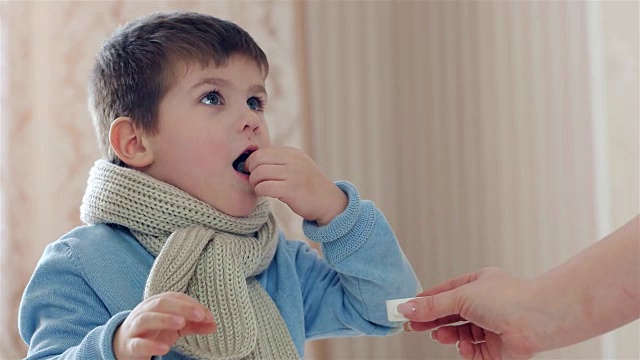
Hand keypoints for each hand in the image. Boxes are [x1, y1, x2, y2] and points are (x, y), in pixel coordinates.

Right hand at [113, 292, 215, 358]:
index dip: (191, 304)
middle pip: (161, 303)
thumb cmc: (154, 332)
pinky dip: (151, 345)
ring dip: (165, 319)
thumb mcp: (176, 326)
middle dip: (182, 307)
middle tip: (199, 315)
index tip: (207, 315)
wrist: (124, 346)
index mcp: (157, 303)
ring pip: (146, 318)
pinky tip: (165, 348)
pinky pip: (138, 344)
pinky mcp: (130, 345)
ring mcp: (135, 328)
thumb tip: (214, 324)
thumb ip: (194, 324)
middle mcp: (144, 311)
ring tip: (181, 323)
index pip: (175, 297)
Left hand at [245, 146, 346, 224]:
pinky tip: (265, 194)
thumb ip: (280, 161)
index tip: (253, 172)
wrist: (329, 202)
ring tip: (260, 188)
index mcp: (292, 153)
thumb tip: (254, 162)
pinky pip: (264, 187)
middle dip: (251, 171)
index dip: (252, 162)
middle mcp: (293, 160)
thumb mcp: (298, 166)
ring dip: (254, 183)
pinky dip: (260, 191)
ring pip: (259, 173)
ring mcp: (293, 174)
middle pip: (257, 159)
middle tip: (254, 181)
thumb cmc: (309, 187)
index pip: (262, 151)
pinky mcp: (291, 189)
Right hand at [399, 267, 543, 359]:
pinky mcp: (497, 346)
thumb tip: (406, 307)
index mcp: (477, 284)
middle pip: (450, 314)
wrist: (538, 320)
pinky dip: (466, 349)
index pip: (444, 292)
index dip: (425, 301)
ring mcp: (491, 325)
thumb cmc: (507, 298)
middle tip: (413, 326)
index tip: (406, 309)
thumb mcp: (461, 296)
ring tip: (439, 336)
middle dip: (432, 320)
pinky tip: (464, 346)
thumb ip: (432, 305)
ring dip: (447, 335)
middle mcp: (484, 304)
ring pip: (459, 332)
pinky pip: (473, 350)